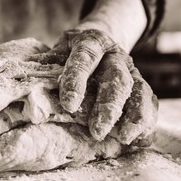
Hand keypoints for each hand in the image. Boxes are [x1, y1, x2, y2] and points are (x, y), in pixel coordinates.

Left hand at [33, 29, 157, 144]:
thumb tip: (31, 92)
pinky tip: (141, 139)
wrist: (97, 41)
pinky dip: (147, 120)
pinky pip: (149, 100)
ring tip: (125, 138)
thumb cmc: (69, 52)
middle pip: (116, 78)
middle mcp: (114, 54)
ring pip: (139, 90)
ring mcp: (130, 68)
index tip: (69, 105)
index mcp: (90, 42)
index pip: (84, 59)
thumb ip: (48, 66)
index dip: (77, 81)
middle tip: (97, 131)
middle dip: (107, 107)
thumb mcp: (57, 51)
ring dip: (134, 116)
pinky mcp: (140, 82)